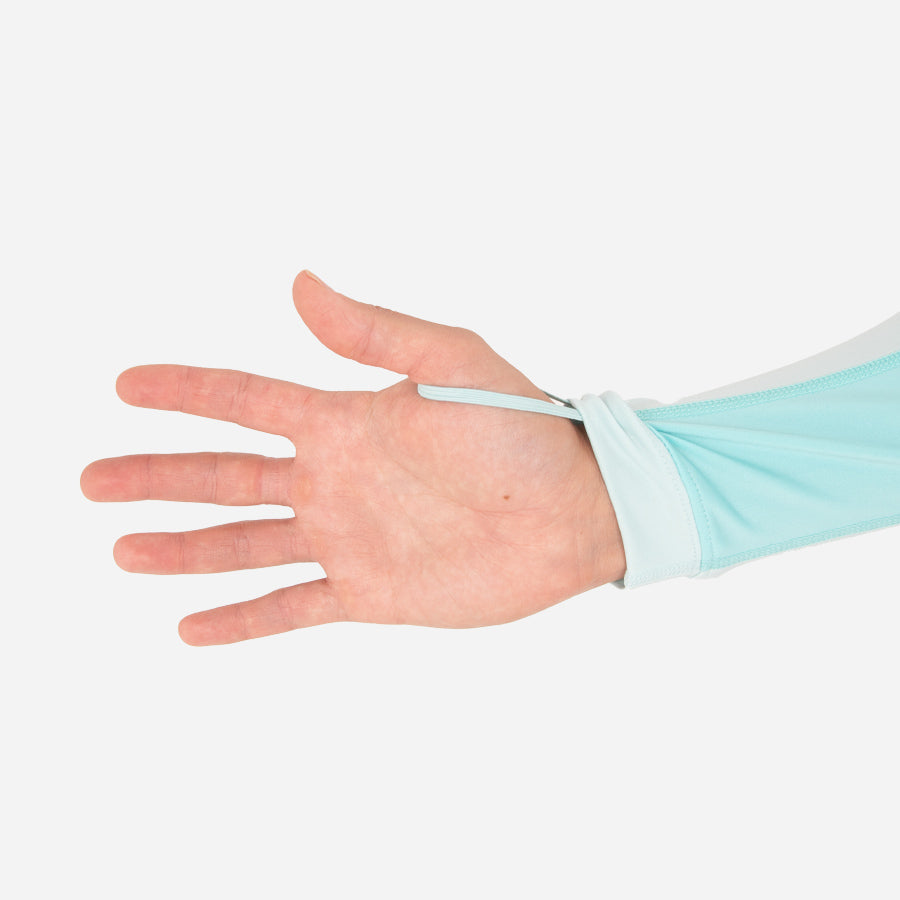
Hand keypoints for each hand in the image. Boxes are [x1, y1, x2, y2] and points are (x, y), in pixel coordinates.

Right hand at [81, 271, 625, 644]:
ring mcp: (348, 536)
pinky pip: (291, 607)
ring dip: (182, 550)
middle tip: (89, 479)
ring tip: (121, 550)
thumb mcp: (453, 363)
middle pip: (225, 477)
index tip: (125, 385)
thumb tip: (298, 283)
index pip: (245, 400)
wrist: (575, 513)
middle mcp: (336, 477)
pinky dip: (241, 620)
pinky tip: (191, 627)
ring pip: (244, 545)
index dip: (185, 392)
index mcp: (347, 419)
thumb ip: (375, 332)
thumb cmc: (526, 430)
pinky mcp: (370, 591)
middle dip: (157, 476)